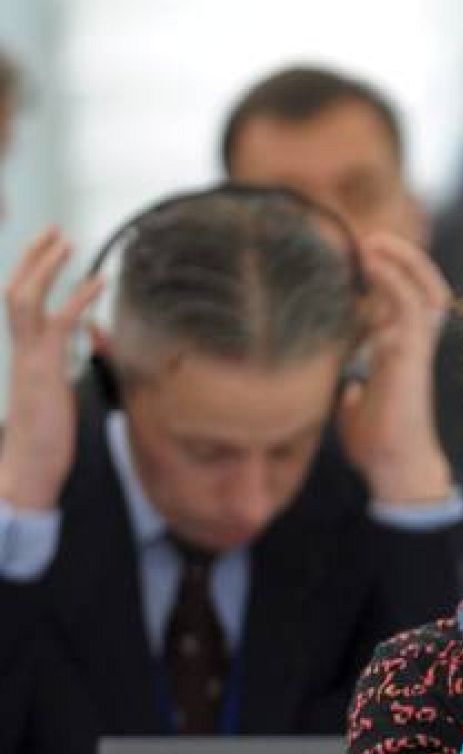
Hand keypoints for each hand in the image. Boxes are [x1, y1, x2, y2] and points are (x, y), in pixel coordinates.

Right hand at [0, 229, 102, 510]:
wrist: (31, 465)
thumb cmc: (47, 436)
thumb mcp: (56, 393)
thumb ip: (61, 367)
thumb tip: (75, 353)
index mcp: (24, 354)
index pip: (19, 303)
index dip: (30, 273)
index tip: (48, 249)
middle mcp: (21, 350)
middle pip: (15, 291)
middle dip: (33, 258)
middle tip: (53, 230)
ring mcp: (29, 359)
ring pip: (25, 300)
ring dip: (45, 267)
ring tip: (66, 240)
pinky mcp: (44, 371)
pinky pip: (58, 325)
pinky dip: (77, 299)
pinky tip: (98, 280)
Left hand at [338, 234, 453, 503]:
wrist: (394, 467)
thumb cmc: (377, 443)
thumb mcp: (358, 410)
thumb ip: (355, 394)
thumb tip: (346, 390)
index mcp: (401, 352)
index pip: (406, 301)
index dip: (391, 275)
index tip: (361, 256)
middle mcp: (413, 345)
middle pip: (427, 287)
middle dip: (407, 259)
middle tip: (372, 238)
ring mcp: (416, 348)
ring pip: (424, 290)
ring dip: (401, 260)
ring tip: (372, 241)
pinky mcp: (411, 354)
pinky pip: (410, 305)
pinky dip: (393, 278)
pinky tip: (371, 262)